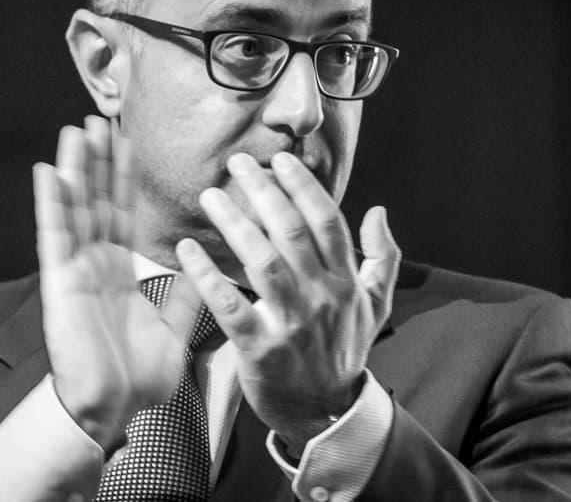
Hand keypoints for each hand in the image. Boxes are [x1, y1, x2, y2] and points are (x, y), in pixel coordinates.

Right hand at [34, 116, 200, 449]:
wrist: (113, 410)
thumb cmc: (137, 378)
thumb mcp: (174, 329)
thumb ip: (185, 293)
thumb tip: (201, 266)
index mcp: (120, 272)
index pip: (123, 212)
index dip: (124, 177)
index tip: (127, 142)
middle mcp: (96, 263)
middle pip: (97, 200)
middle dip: (100, 160)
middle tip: (101, 119)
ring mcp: (75, 270)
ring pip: (75, 208)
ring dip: (75, 168)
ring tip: (78, 129)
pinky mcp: (60, 282)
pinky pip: (55, 235)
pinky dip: (51, 202)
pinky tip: (48, 170)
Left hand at [174, 151, 400, 454]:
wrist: (326, 411)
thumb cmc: (344, 350)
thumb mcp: (376, 305)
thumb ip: (382, 257)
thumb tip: (379, 211)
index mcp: (345, 282)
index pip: (326, 222)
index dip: (303, 187)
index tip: (280, 160)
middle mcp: (321, 297)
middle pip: (292, 232)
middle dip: (264, 192)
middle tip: (238, 164)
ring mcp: (291, 323)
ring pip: (262, 260)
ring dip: (235, 223)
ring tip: (211, 195)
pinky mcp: (259, 348)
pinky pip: (229, 305)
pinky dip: (206, 275)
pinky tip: (188, 249)